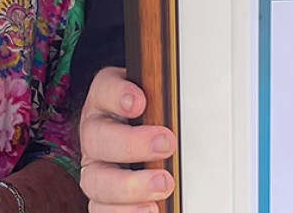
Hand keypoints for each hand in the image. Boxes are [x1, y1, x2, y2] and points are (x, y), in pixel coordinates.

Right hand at [78, 67, 173, 212]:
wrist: (136, 131)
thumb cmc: (148, 113)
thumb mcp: (155, 95)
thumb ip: (164, 95)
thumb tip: (197, 96)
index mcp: (104, 99)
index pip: (104, 91)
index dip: (118, 96)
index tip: (140, 102)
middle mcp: (94, 132)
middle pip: (98, 138)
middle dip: (132, 144)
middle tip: (166, 145)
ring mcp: (94, 165)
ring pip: (95, 179)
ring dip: (130, 186)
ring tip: (163, 185)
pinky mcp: (99, 195)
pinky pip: (100, 209)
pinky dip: (124, 212)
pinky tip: (150, 209)